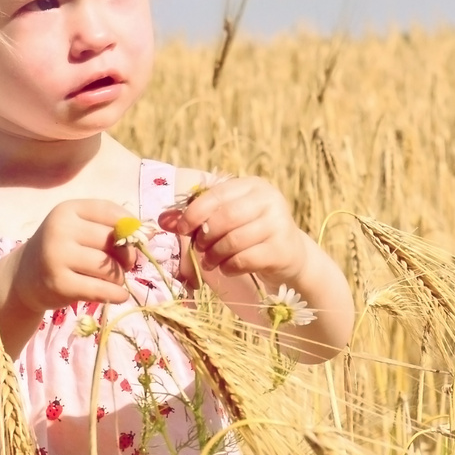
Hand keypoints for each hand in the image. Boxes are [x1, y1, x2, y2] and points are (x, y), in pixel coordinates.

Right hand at [11, 199, 134, 314]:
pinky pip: (101, 290)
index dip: (130, 229)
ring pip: (109, 267)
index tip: (131, 242)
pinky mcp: (59, 284)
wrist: (25, 277)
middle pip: (113, 241)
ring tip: (112, 281)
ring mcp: (57, 256)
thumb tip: (148, 234)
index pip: (112, 213)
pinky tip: (118, 295)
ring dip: (120, 278)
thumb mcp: (80, 228)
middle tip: (123, 266)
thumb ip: (111, 226)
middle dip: (126, 256)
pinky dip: (117, 294)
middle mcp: (60, 229)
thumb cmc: (62, 249)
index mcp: (68, 210)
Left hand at [158, 176, 307, 283]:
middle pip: (225, 217)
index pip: (217, 195)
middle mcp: (269, 200)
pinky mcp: (282, 250)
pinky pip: (245, 260)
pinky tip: (227, 268)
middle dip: (205, 236)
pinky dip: (229, 267)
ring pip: (234, 240)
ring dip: (214, 255)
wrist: (290, 256)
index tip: (182, 229)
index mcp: (253, 186)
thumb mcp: (226, 219)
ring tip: (209, 261)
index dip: (194, 212)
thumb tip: (163, 220)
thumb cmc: (251, 234)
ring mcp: (279, 224)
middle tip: (199, 249)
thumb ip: (197, 216)